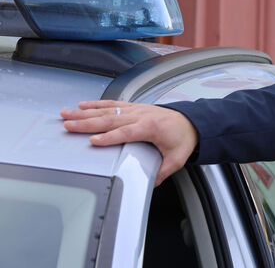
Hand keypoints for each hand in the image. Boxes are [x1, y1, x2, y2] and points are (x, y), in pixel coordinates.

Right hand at [61, 100, 198, 185]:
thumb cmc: (184, 138)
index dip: (109, 137)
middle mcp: (142, 115)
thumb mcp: (177, 159)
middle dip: (88, 123)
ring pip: (107, 110)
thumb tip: (150, 184)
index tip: (93, 141)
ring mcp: (136, 109)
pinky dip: (96, 104)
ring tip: (67, 114)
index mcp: (152, 127)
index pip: (127, 132)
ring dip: (85, 112)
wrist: (193, 122)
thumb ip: (163, 172)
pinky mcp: (134, 107)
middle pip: (111, 120)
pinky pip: (112, 104)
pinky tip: (81, 106)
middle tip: (68, 126)